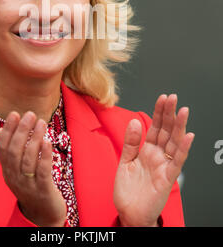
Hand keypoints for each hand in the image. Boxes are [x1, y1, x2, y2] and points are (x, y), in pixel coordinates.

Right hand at [0, 110, 66, 226]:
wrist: (43, 215)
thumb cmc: (31, 186)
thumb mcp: (17, 170)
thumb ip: (11, 151)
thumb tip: (2, 128)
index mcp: (7, 171)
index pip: (3, 148)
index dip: (8, 131)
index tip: (14, 114)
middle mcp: (14, 178)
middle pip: (15, 151)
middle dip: (21, 131)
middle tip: (30, 114)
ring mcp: (28, 185)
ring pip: (28, 159)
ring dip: (34, 138)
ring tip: (41, 122)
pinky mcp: (43, 190)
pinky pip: (42, 171)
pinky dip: (44, 155)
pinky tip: (47, 141)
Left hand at [113, 94, 194, 226]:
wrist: (129, 215)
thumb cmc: (128, 192)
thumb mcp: (125, 162)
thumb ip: (130, 142)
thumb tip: (134, 121)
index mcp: (146, 151)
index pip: (155, 127)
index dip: (159, 112)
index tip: (162, 98)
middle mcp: (157, 156)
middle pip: (166, 131)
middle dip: (169, 114)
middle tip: (173, 98)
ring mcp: (163, 166)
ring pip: (174, 142)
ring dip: (179, 126)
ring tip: (183, 110)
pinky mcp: (167, 178)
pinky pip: (177, 161)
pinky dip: (183, 148)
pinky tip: (188, 135)